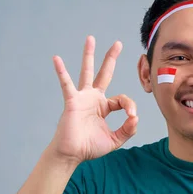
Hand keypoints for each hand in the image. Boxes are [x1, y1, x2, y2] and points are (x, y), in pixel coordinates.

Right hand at [49, 36, 138, 164]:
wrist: (73, 154)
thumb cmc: (90, 147)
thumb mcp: (115, 140)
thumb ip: (128, 129)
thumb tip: (136, 118)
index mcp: (104, 106)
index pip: (122, 99)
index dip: (130, 106)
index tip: (132, 117)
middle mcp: (93, 98)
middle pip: (104, 74)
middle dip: (111, 58)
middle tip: (118, 43)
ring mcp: (82, 98)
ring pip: (87, 72)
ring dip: (89, 55)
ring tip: (90, 39)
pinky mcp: (72, 101)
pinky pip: (66, 83)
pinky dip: (61, 71)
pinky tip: (56, 59)